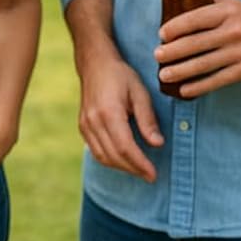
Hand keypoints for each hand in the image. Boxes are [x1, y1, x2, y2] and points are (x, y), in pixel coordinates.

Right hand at [77, 54, 162, 182]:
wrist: (95, 65)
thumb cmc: (121, 76)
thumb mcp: (140, 93)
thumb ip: (148, 119)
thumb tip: (157, 144)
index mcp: (108, 112)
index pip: (124, 146)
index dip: (139, 163)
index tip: (153, 174)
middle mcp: (93, 121)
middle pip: (113, 155)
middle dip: (133, 169)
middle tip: (151, 176)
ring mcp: (85, 125)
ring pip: (103, 157)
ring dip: (122, 167)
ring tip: (139, 170)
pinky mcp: (83, 127)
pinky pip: (96, 151)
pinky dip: (111, 160)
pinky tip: (124, 161)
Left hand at [156, 0, 240, 97]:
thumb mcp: (231, 4)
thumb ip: (207, 4)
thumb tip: (175, 6)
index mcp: (227, 12)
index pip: (195, 19)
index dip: (175, 28)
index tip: (161, 35)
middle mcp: (234, 31)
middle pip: (196, 43)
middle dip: (172, 52)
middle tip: (157, 56)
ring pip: (204, 64)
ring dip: (180, 71)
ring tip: (164, 74)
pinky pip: (218, 80)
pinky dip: (199, 87)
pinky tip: (184, 90)